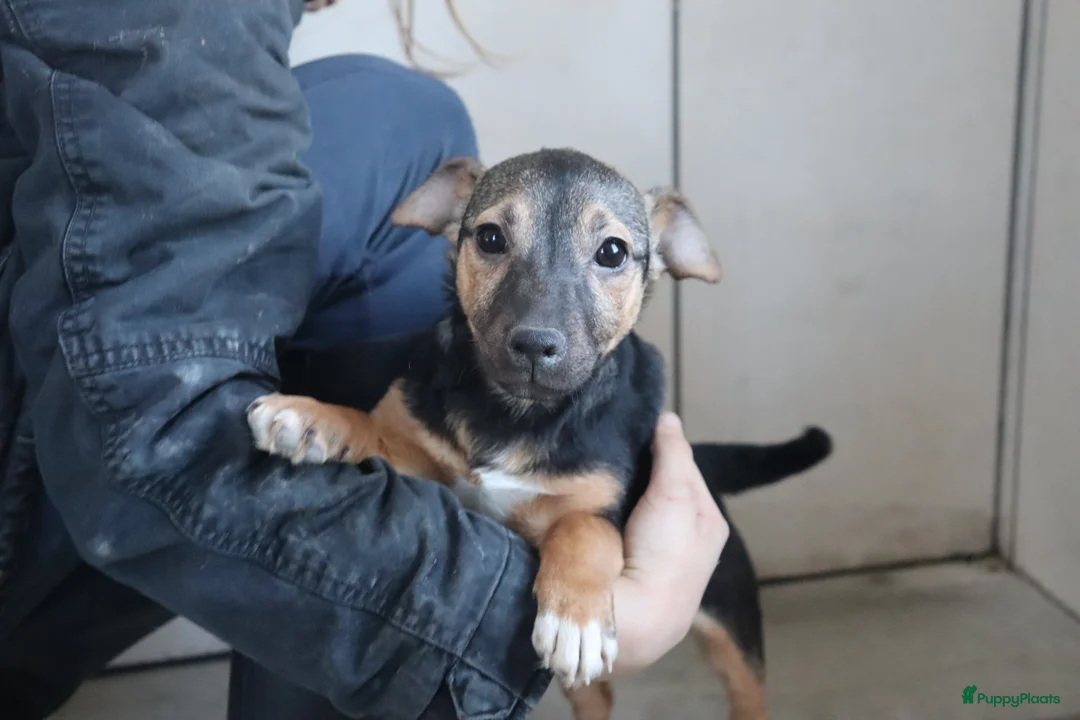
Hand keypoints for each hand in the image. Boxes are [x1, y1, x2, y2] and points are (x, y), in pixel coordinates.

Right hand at [609, 412, 729, 675]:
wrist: (630, 617)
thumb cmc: (665, 554)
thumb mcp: (677, 495)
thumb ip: (674, 454)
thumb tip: (667, 418)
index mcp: (705, 520)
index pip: (682, 467)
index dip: (660, 446)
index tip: (632, 428)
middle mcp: (680, 534)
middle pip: (654, 484)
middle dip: (635, 466)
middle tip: (608, 443)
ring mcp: (647, 548)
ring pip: (629, 502)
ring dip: (614, 487)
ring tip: (593, 463)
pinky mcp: (617, 559)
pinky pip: (609, 521)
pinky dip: (599, 508)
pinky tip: (585, 493)